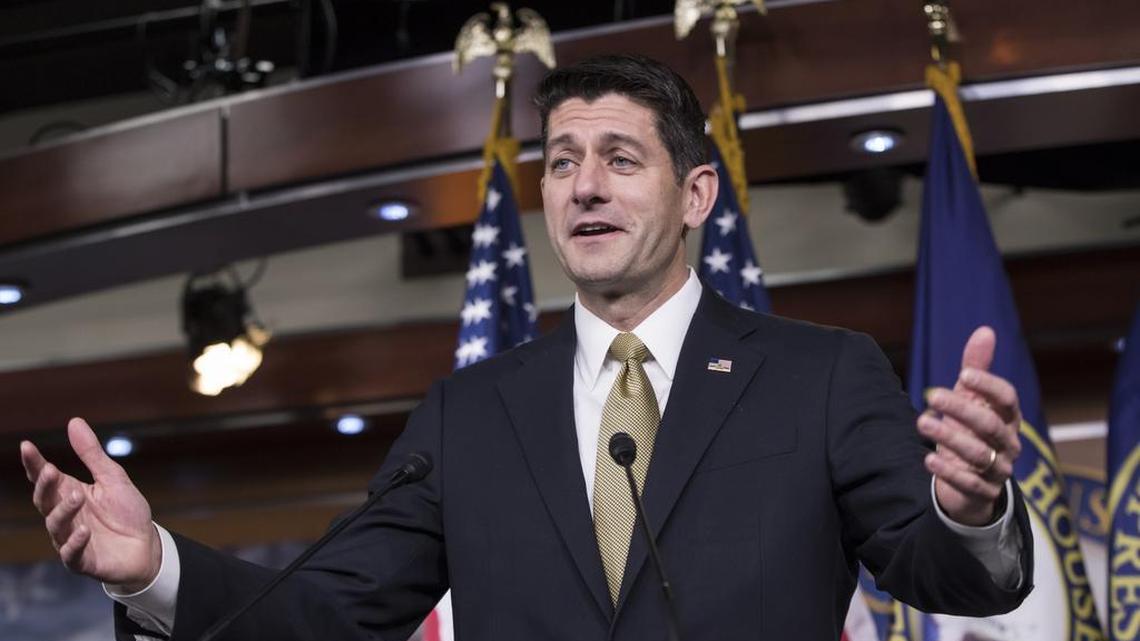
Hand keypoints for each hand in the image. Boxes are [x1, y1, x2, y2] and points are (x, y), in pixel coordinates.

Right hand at [20, 418, 160, 589]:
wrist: (147, 546)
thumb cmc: (126, 512)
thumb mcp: (112, 478)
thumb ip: (92, 454)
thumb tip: (74, 421)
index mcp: (69, 493)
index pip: (45, 478)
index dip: (34, 464)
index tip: (27, 446)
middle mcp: (65, 516)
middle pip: (44, 501)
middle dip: (45, 486)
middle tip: (51, 471)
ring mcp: (70, 539)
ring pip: (56, 525)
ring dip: (63, 511)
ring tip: (77, 497)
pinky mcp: (83, 561)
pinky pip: (72, 554)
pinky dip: (75, 543)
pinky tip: (84, 531)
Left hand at [917, 326, 1022, 525]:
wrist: (972, 481)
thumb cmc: (971, 430)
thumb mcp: (972, 399)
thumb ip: (976, 368)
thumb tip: (985, 330)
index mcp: (1007, 417)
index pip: (1007, 399)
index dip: (989, 385)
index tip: (964, 374)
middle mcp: (1008, 442)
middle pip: (990, 424)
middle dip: (961, 409)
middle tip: (930, 396)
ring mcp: (998, 469)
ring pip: (979, 453)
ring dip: (949, 438)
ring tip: (921, 422)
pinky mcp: (983, 491)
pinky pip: (969, 483)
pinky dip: (948, 471)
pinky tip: (928, 459)